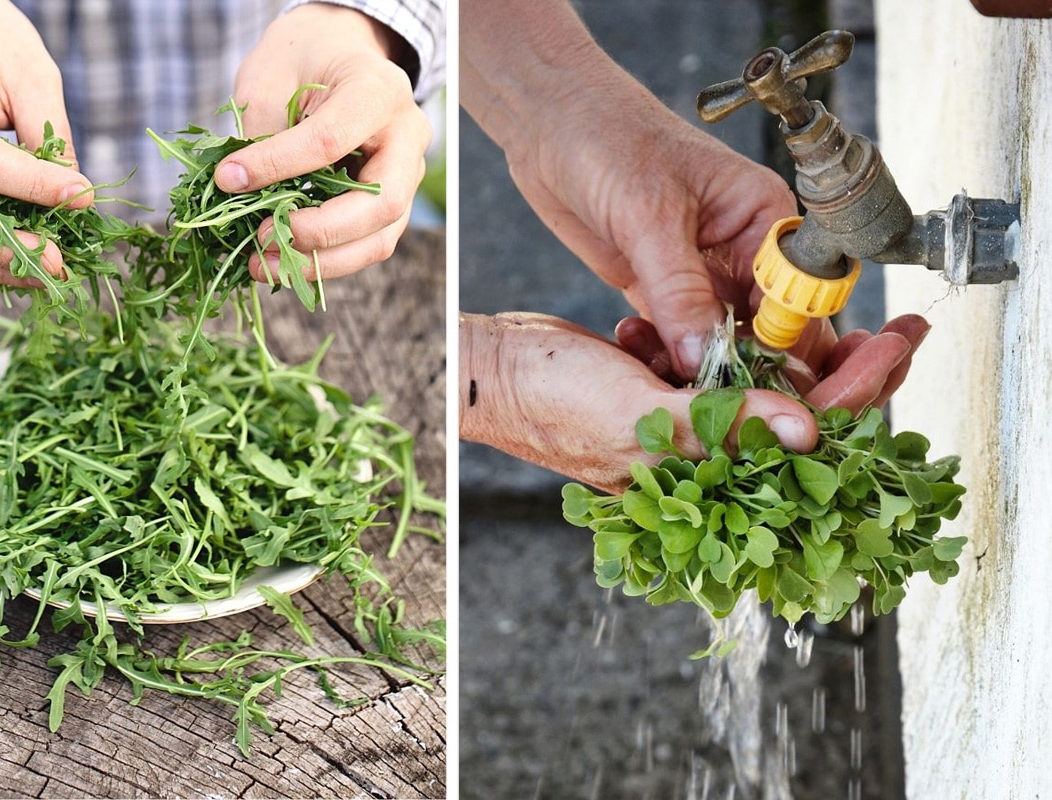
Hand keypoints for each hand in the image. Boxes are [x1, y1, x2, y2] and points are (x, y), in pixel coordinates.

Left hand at [216, 4, 431, 281]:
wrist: (343, 54)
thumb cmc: (306, 56)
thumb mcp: (272, 72)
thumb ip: (262, 127)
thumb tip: (241, 192)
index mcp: (378, 91)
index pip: (329, 140)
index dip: (277, 166)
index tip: (228, 180)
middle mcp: (407, 138)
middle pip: (380, 204)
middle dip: (318, 233)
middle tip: (261, 238)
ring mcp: (407, 176)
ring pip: (379, 239)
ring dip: (321, 262)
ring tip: (263, 265)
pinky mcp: (392, 204)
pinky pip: (366, 245)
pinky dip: (325, 260)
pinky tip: (282, 260)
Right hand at [459, 312, 928, 493]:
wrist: (494, 370)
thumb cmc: (551, 404)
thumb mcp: (645, 416)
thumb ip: (725, 425)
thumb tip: (808, 430)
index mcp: (703, 481)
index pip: (803, 444)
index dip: (858, 396)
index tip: (895, 347)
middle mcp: (701, 459)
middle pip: (797, 418)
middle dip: (845, 372)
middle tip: (894, 329)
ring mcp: (684, 425)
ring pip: (762, 388)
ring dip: (782, 350)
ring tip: (817, 314)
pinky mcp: (667, 392)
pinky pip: (715, 368)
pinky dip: (717, 342)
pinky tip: (702, 326)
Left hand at [462, 0, 809, 377]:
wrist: (550, 126)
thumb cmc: (608, 141)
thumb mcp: (649, 218)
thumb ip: (680, 292)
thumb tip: (708, 359)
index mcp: (765, 216)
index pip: (796, 297)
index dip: (787, 347)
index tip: (764, 390)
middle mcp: (743, 248)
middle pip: (764, 328)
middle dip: (744, 368)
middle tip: (720, 409)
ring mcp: (701, 272)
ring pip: (719, 339)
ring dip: (700, 368)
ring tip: (679, 394)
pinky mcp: (661, 290)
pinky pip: (677, 338)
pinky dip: (667, 358)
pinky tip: (649, 370)